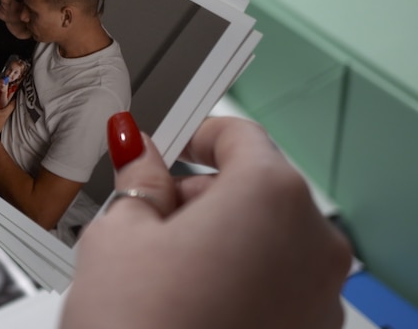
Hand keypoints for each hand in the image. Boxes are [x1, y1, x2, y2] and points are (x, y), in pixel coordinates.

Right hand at [62, 114, 351, 328]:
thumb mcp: (119, 233)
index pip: (238, 134)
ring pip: (267, 239)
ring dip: (219, 239)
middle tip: (148, 216)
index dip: (197, 134)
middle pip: (255, 188)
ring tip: (161, 271)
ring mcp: (319, 298)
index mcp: (269, 197)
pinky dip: (238, 280)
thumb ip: (138, 178)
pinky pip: (276, 285)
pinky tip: (188, 303)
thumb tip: (136, 148)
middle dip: (201, 195)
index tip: (174, 144)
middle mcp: (312, 244)